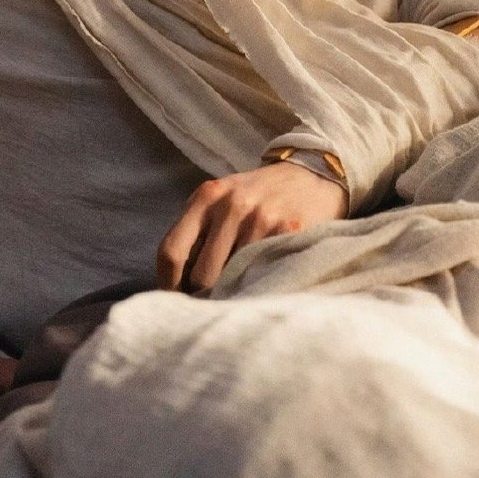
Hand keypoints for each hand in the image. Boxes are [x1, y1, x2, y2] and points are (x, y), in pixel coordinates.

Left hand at [156, 162, 347, 292]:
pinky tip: (263, 281)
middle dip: (204, 294)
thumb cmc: (258, 195)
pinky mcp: (288, 232)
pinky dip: (259, 285)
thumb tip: (176, 281)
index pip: (171, 250)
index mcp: (206, 197)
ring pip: (232, 279)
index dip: (168, 283)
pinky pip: (262, 275)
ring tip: (241, 291)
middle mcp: (230, 206)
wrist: (310, 175)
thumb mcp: (222, 199)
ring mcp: (260, 219)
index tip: (175, 301)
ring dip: (234, 292)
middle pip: (201, 274)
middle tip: (211, 302)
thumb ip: (198, 230)